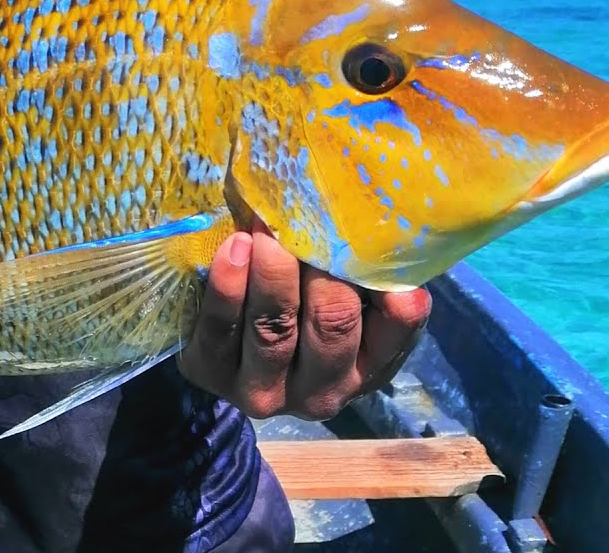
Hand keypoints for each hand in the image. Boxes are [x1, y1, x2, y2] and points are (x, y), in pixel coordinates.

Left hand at [178, 219, 431, 419]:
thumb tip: (377, 236)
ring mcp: (263, 390)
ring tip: (268, 227)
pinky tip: (234, 247)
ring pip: (274, 328)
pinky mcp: (212, 374)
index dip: (382, 276)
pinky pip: (220, 329)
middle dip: (322, 265)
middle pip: (332, 323)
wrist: (228, 352)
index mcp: (369, 368)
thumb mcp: (347, 298)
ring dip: (273, 271)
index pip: (396, 324)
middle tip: (307, 216)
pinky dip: (228, 285)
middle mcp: (322, 392)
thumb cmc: (302, 307)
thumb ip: (365, 276)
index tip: (368, 233)